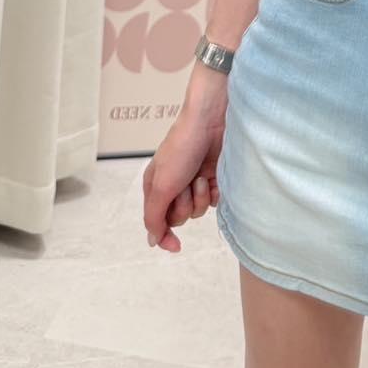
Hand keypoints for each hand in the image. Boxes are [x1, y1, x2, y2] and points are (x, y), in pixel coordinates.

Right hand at [142, 104, 225, 253]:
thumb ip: (154, 216)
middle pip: (179, 218)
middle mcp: (174, 186)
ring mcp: (194, 182)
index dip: (166, 235)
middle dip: (184, 205)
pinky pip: (214, 200)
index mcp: (155, 187)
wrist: (211, 122)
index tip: (177, 246)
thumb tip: (152, 240)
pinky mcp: (213, 177)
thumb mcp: (161, 185)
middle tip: (185, 185)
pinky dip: (213, 192)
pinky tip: (212, 176)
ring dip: (199, 196)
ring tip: (200, 176)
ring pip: (198, 210)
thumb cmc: (181, 148)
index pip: (157, 222)